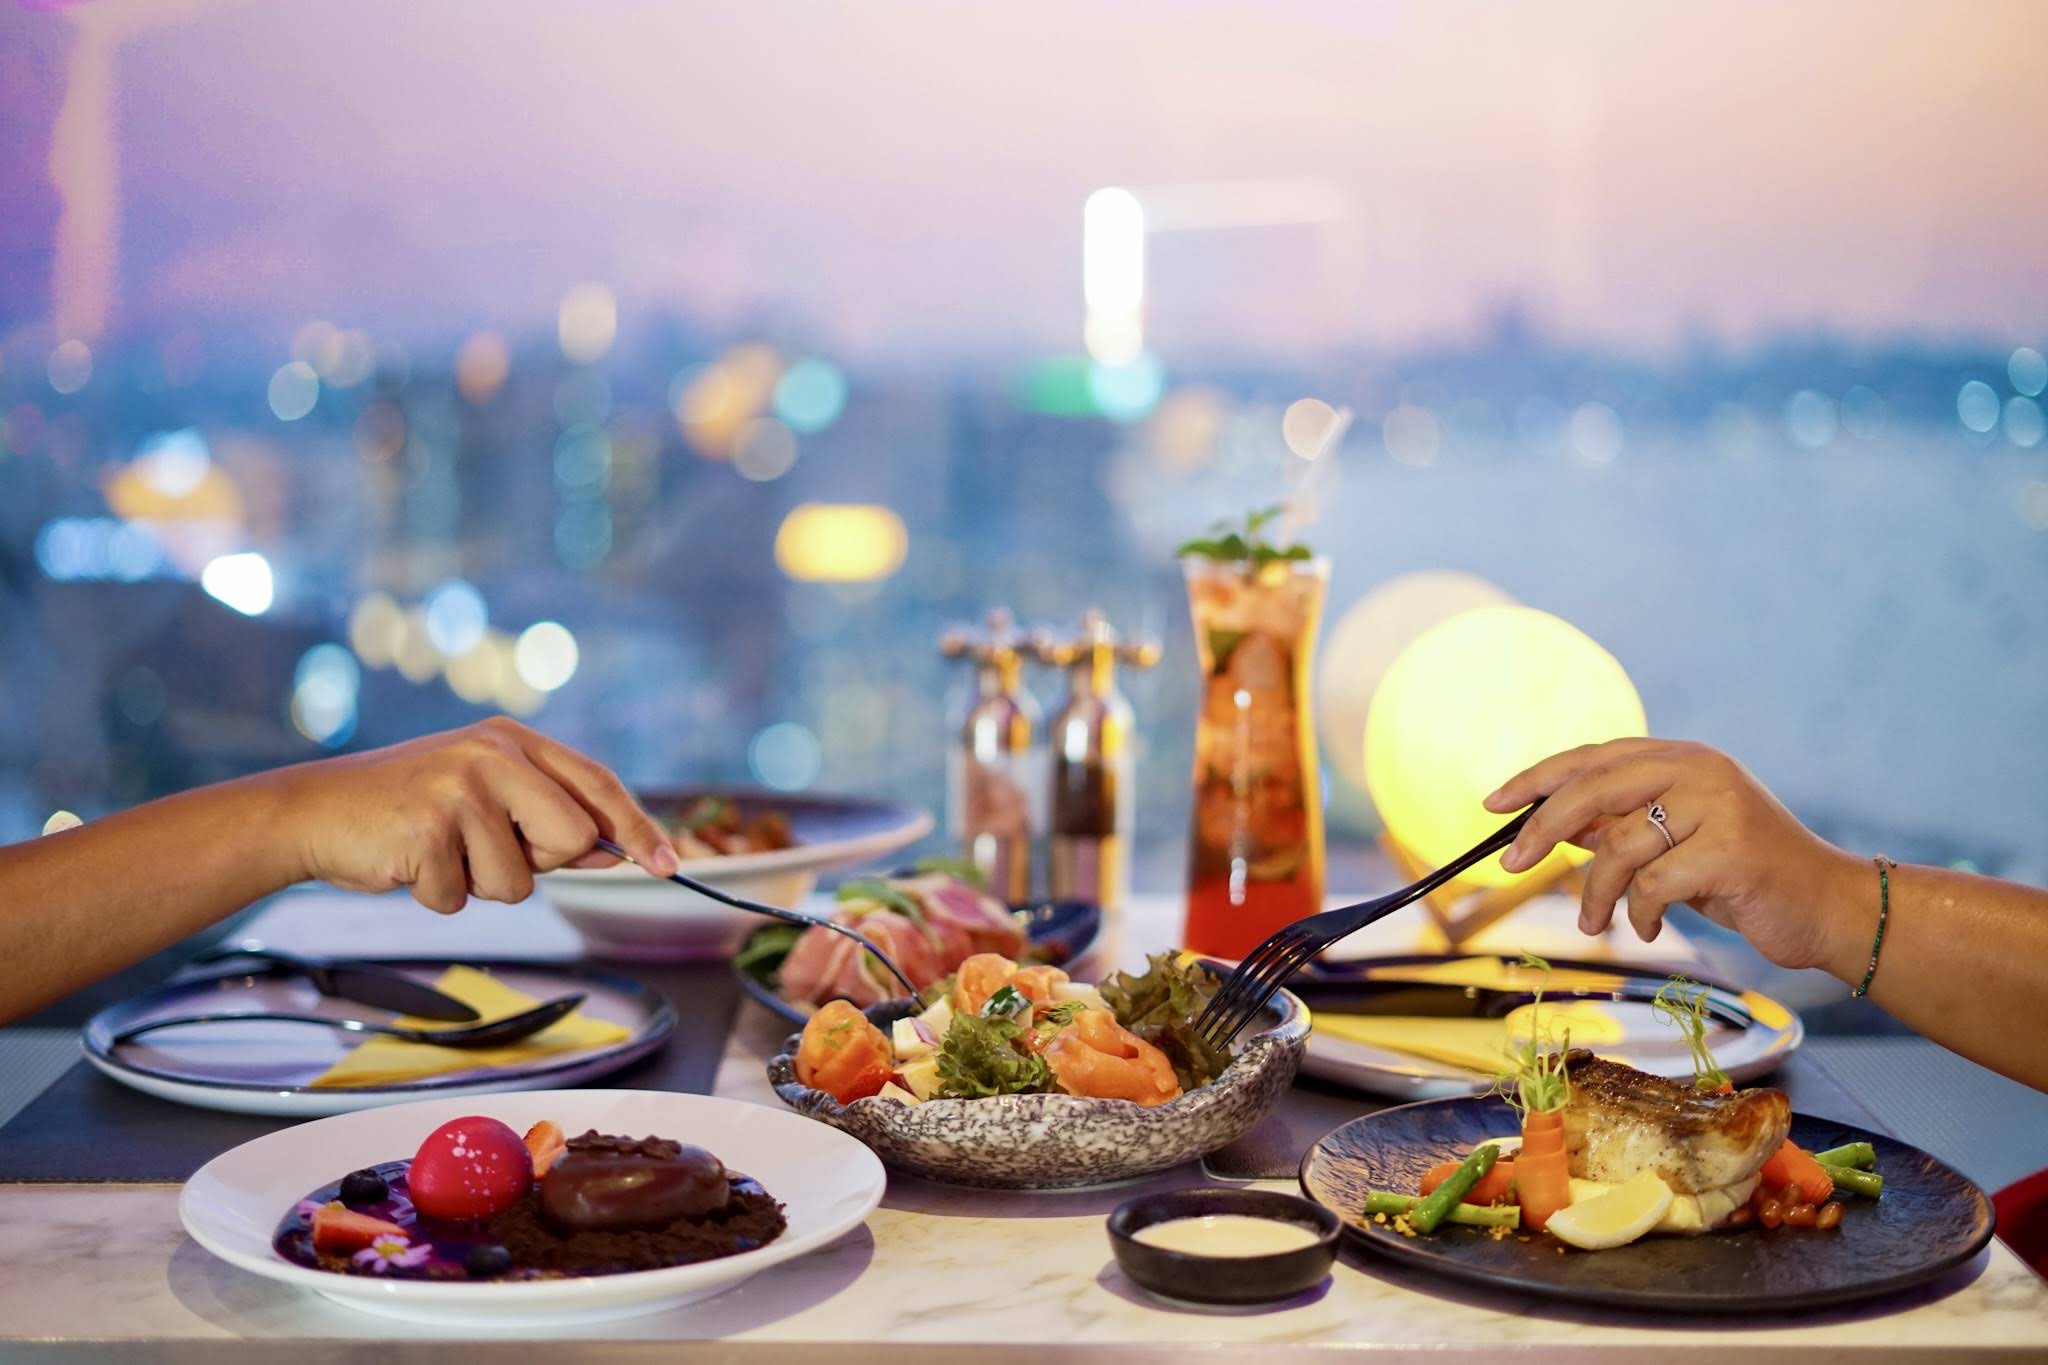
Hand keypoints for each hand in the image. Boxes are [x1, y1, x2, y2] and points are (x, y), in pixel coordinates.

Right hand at [278, 719, 678, 912]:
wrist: (315, 811)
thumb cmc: (409, 811)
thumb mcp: (484, 796)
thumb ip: (547, 817)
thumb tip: (617, 849)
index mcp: (513, 740)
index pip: (598, 784)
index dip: (638, 827)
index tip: (671, 864)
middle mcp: (492, 754)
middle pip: (572, 838)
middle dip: (537, 863)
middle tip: (483, 846)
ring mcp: (460, 789)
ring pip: (518, 882)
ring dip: (479, 883)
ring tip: (439, 852)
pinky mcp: (428, 830)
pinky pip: (465, 898)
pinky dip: (439, 896)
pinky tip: (410, 864)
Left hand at [1482, 738, 1860, 969]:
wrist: (1826, 906)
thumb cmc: (1741, 875)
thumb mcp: (1673, 842)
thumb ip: (1619, 825)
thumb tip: (1548, 823)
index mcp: (1680, 758)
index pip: (1592, 757)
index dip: (1538, 778)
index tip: (1493, 803)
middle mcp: (1699, 769)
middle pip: (1594, 789)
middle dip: (1543, 827)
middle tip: (1512, 864)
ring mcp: (1719, 806)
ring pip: (1619, 846)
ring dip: (1596, 893)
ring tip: (1595, 922)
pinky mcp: (1732, 850)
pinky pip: (1653, 884)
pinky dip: (1638, 913)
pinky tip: (1646, 927)